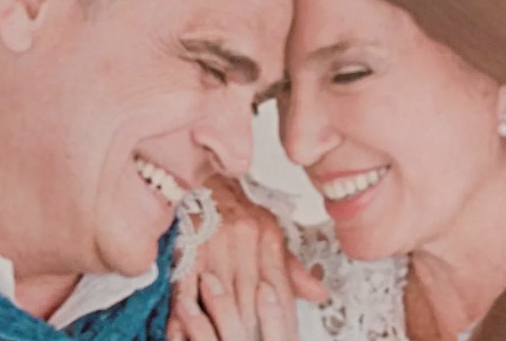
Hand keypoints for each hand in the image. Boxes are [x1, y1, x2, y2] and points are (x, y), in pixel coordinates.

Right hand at [169, 175, 327, 339]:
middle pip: (250, 296)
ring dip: (223, 324)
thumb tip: (320, 294)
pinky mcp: (185, 246)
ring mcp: (213, 240)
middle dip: (251, 328)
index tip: (278, 338)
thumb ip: (291, 269)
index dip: (279, 319)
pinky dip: (189, 311)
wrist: (203, 180)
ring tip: (225, 340)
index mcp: (267, 234)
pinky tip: (190, 326)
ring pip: (222, 295)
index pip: (278, 287)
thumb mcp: (268, 232)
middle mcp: (243, 235)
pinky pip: (187, 285)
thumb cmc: (234, 211)